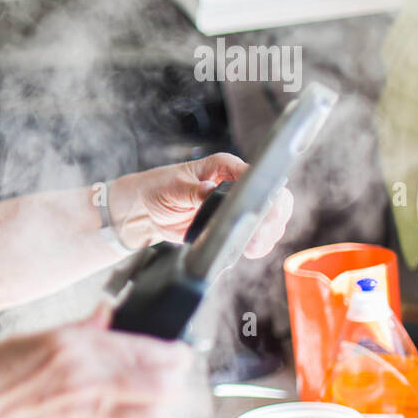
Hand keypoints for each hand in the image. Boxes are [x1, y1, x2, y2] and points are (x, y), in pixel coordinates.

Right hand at [0, 307, 195, 417]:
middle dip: (174, 378)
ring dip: (161, 408)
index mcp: (69, 348)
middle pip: (162, 385)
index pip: (146, 348)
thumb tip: (105, 318)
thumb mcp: (24, 342)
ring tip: (155, 401)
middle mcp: (82, 384)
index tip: (174, 350)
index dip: (170, 350)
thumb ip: (75, 332)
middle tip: (172, 374)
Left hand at [108, 152, 292, 257]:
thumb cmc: (158, 189)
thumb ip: (192, 190)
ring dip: (268, 234)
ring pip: (268, 218)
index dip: (265, 193)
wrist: (145, 209)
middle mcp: (236, 184)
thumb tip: (208, 191)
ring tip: (255, 246)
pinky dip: (257, 244)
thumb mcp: (172, 187)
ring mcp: (236, 206)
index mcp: (224, 167)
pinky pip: (253, 235)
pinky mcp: (231, 225)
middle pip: (271, 198)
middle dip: (273, 217)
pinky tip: (252, 251)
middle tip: (261, 235)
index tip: (264, 212)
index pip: (254, 175)